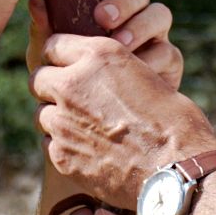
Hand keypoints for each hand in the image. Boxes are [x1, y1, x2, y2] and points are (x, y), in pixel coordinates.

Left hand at [26, 0, 181, 86]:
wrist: (103, 132)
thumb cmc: (73, 90)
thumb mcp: (53, 62)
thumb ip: (47, 32)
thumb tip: (36, 0)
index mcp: (106, 13)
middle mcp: (132, 21)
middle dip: (122, 0)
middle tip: (103, 18)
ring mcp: (154, 41)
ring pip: (159, 14)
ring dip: (140, 26)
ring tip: (121, 46)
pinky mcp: (168, 66)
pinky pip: (168, 53)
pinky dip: (151, 62)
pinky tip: (133, 76)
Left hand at [31, 34, 215, 207]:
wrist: (177, 168)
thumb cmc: (172, 120)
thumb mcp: (143, 73)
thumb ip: (107, 69)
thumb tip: (90, 74)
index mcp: (98, 55)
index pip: (53, 45)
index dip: (61, 57)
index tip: (68, 67)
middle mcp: (73, 83)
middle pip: (38, 79)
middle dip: (52, 87)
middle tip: (73, 99)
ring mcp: (63, 121)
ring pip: (42, 113)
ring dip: (57, 117)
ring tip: (86, 127)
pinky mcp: (61, 154)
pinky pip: (50, 143)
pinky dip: (64, 145)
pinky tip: (89, 150)